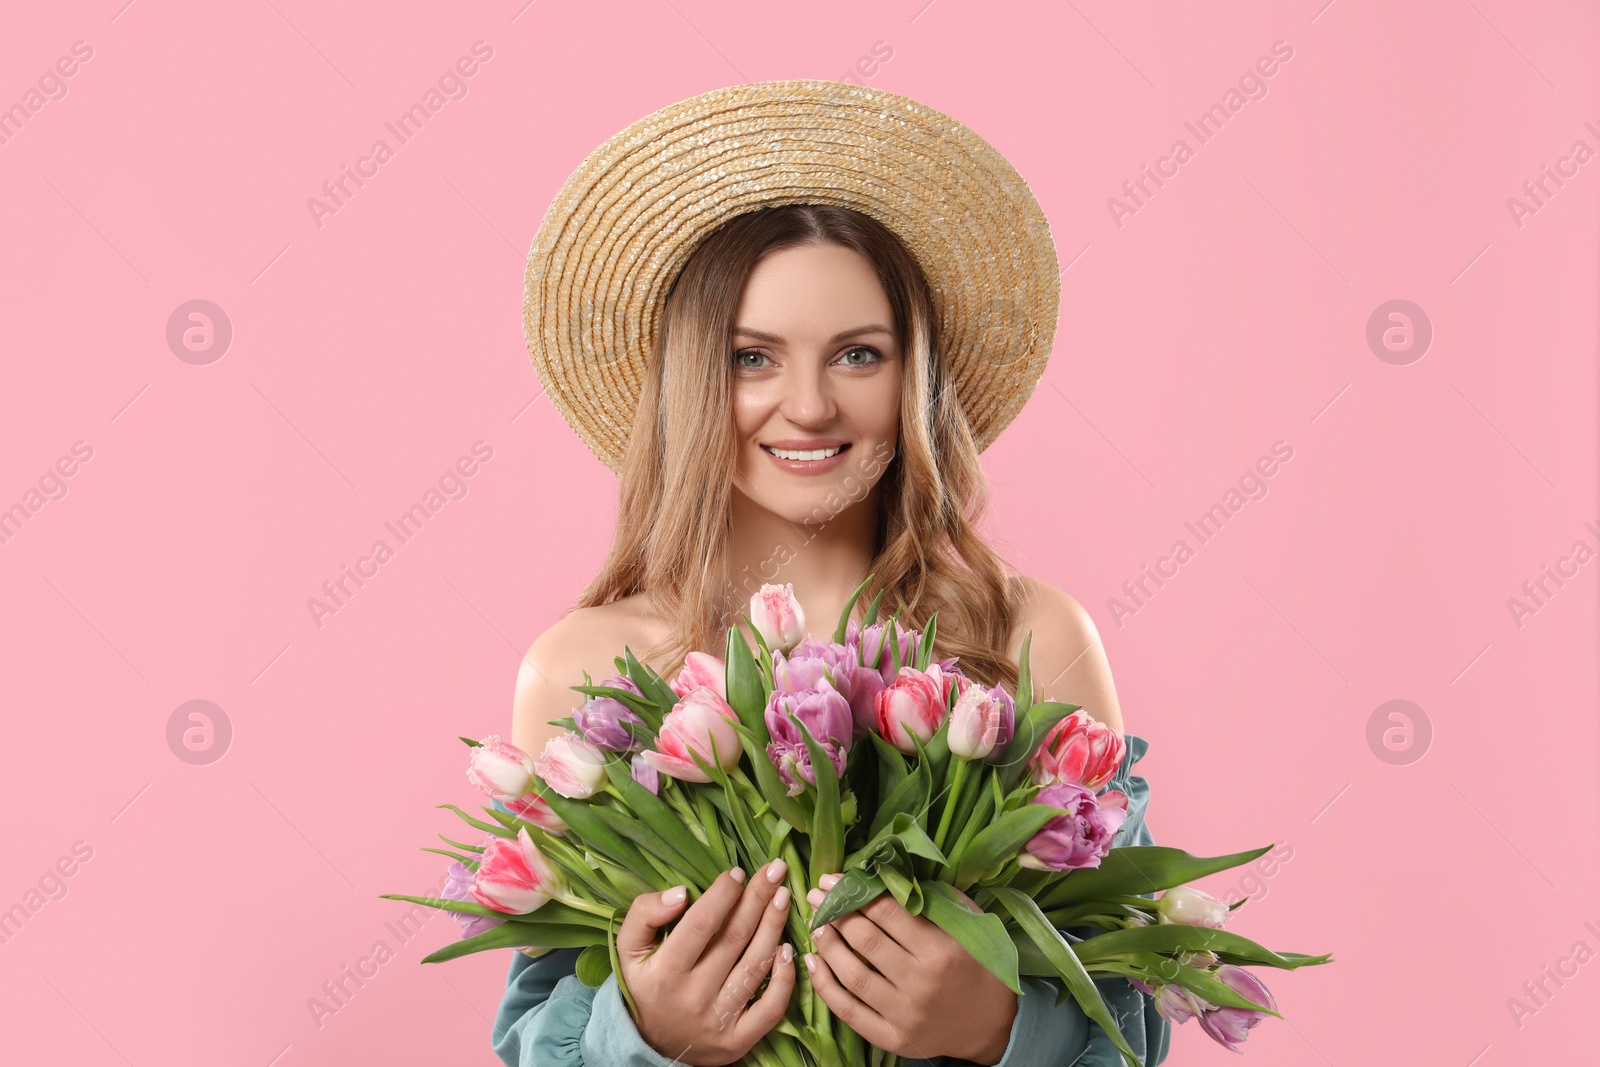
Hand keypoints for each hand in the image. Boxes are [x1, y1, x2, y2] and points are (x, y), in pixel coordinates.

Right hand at [616, 863, 797, 1066]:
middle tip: (774, 870)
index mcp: (665, 972)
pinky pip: (770, 1009)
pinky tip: (788, 949)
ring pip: (756, 966)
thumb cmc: (645, 985)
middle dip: (758, 899)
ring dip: (774, 927)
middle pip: (734, 939)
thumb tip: (681, 892)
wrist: (649, 1045)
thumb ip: (645, 914)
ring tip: (783, 896)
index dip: (723, 894)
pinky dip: (784, 979)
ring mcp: (718, 1021)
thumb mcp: (628, 948)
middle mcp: (693, 997)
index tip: (737, 872)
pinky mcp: (738, 1041)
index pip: (701, 924)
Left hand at [804, 873, 1017, 1064]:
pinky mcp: (892, 1038)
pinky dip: (825, 986)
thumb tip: (892, 875)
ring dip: (827, 945)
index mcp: (941, 950)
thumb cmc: (980, 966)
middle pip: (866, 940)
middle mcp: (920, 983)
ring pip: (852, 975)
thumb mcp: (970, 925)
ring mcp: (905, 1015)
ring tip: (815, 923)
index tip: (834, 878)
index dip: (856, 892)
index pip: (887, 913)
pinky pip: (849, 1011)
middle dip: (836, 912)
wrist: (992, 1026)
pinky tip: (812, 963)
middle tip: (817, 894)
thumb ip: (935, 899)